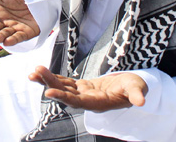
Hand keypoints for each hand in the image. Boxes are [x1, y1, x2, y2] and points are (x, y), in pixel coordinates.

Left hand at [28, 66, 147, 112]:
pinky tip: (39, 72)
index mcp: (98, 103)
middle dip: (50, 84)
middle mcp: (86, 100)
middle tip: (35, 74)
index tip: (48, 92)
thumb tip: (142, 101)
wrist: (129, 88)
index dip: (63, 97)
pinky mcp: (80, 86)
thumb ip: (136, 94)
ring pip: (61, 87)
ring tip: (33, 72)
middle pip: (65, 94)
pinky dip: (52, 77)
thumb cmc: (134, 88)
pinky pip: (63, 82)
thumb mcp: (137, 88)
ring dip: (47, 80)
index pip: (78, 102)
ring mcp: (82, 93)